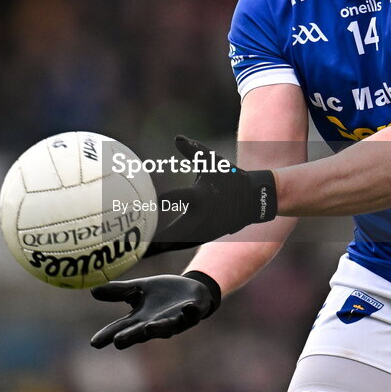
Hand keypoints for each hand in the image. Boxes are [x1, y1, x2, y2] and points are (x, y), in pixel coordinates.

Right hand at [90, 272, 220, 348]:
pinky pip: (192, 315)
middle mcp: (157, 324)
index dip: (108, 335)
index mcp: (142, 319)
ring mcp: (176, 321)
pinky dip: (190, 312)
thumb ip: (119, 292)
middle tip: (118, 341)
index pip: (122, 328)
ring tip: (148, 328)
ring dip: (158, 329)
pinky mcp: (193, 314)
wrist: (191, 290)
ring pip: (167, 328)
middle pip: (141, 333)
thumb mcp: (139, 289)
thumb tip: (92, 291)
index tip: (95, 343)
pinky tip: (188, 307)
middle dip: (131, 337)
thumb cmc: (163, 293)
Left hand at [144, 136, 277, 255]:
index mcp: (201, 196)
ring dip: (160, 246)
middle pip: (175, 229)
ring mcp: (205, 229)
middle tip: (136, 241)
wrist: (254, 199)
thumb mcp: (214, 161)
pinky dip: (169, 246)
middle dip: (157, 236)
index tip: (151, 201)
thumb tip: (177, 138)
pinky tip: (154, 251)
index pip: (178, 197)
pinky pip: (184, 243)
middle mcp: (202, 216)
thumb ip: (193, 150)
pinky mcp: (206, 236)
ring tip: (140, 253)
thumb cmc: (230, 176)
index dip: (165, 198)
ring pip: (178, 241)